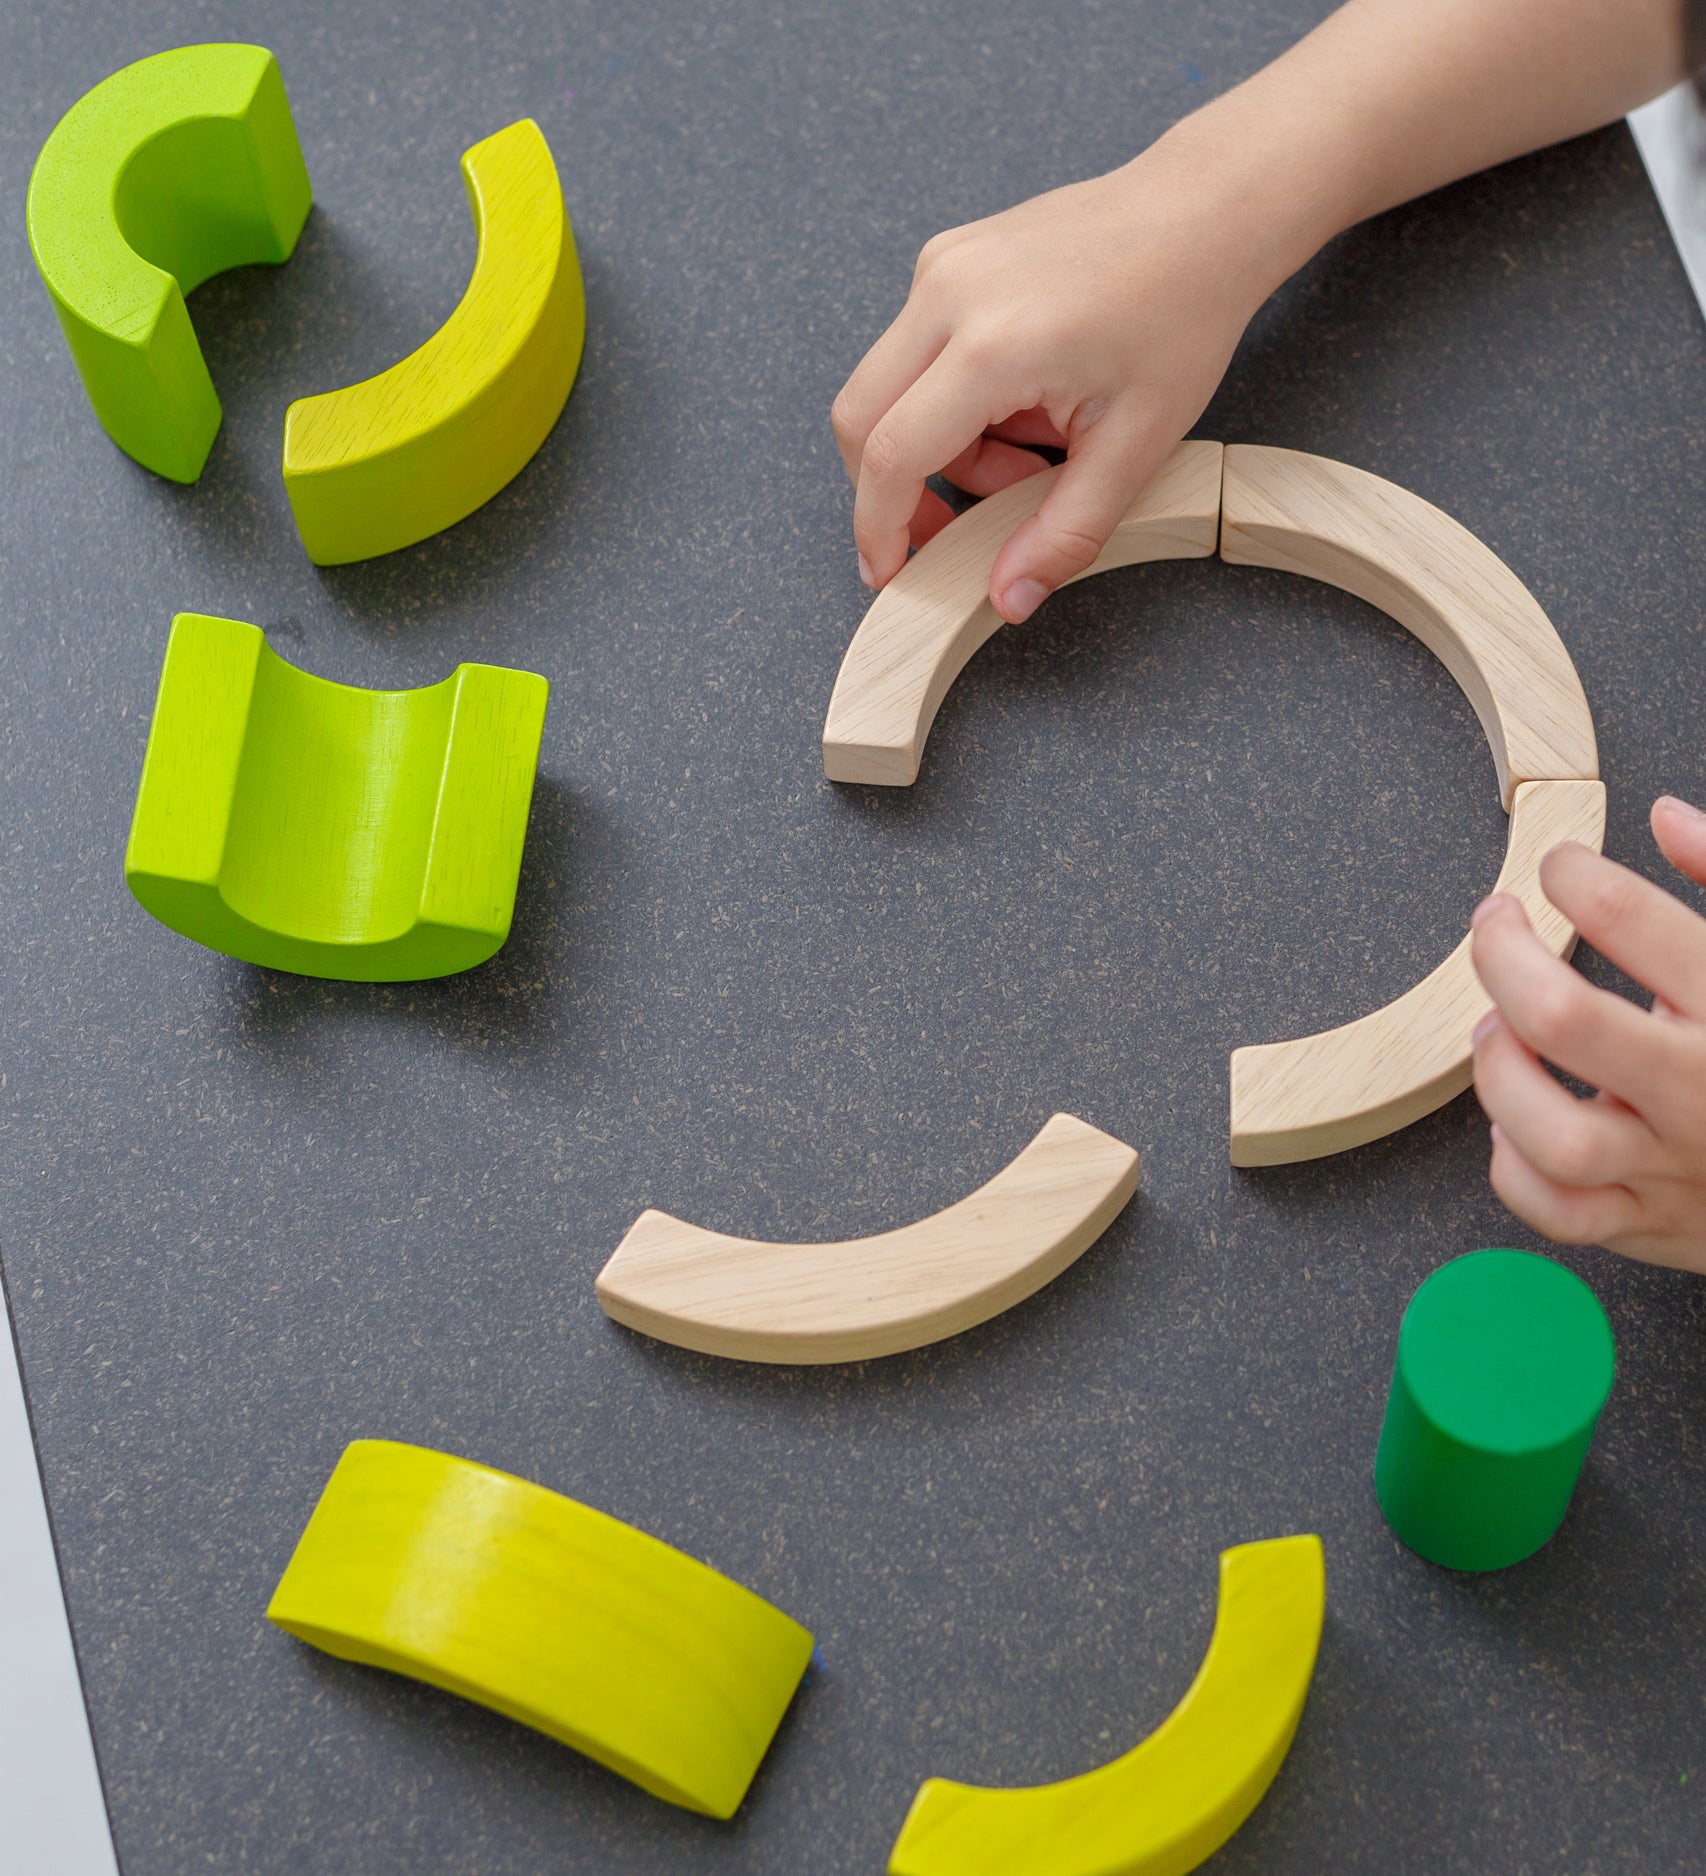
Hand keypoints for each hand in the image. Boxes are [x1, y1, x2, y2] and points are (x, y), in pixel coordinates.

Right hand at [829, 125, 1286, 622]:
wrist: (1205, 213)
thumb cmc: (1181, 313)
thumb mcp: (1134, 447)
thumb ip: (1064, 533)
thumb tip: (1009, 599)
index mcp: (991, 343)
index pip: (890, 456)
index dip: (879, 528)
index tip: (889, 571)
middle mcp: (948, 293)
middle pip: (861, 420)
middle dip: (893, 490)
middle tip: (951, 529)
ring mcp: (941, 266)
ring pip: (889, 390)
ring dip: (939, 445)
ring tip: (1028, 452)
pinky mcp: (947, 258)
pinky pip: (916, 352)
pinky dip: (953, 400)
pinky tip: (1024, 403)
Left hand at [1470, 796, 1705, 1271]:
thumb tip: (1665, 815)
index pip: (1634, 921)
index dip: (1577, 875)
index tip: (1561, 868)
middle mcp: (1705, 1090)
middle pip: (1565, 1020)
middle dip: (1506, 957)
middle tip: (1496, 923)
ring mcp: (1676, 1165)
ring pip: (1556, 1136)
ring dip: (1501, 1076)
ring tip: (1497, 1030)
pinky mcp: (1652, 1223)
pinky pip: (1560, 1213)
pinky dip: (1514, 1170)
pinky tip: (1513, 1125)